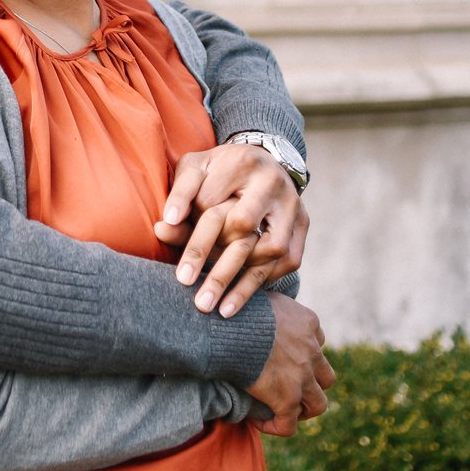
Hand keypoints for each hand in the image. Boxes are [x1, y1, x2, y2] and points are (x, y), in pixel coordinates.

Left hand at [155, 143, 308, 315]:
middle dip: (216, 264)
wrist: (262, 161)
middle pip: (243, 225)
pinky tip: (240, 299)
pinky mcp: (303, 224)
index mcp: (241, 163)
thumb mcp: (195, 169)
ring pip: (271, 248)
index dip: (193, 237)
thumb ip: (180, 193)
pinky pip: (288, 260)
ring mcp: (292, 204)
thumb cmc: (219, 170)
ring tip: (218, 308)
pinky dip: (266, 280)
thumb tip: (166, 224)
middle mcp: (272, 182)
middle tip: (192, 293)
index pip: (212, 205)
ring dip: (244, 281)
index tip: (179, 269)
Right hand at [244, 291, 334, 435]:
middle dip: (311, 384)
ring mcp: (302, 376)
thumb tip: (247, 298)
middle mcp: (311, 350)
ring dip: (303, 408)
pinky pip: (288, 423)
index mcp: (308, 322)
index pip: (317, 343)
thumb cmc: (235, 305)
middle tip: (291, 388)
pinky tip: (257, 422)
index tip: (284, 360)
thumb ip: (264, 303)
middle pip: (325, 375)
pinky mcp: (286, 397)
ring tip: (283, 411)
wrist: (230, 326)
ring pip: (318, 403)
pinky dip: (277, 426)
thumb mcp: (258, 292)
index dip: (303, 354)